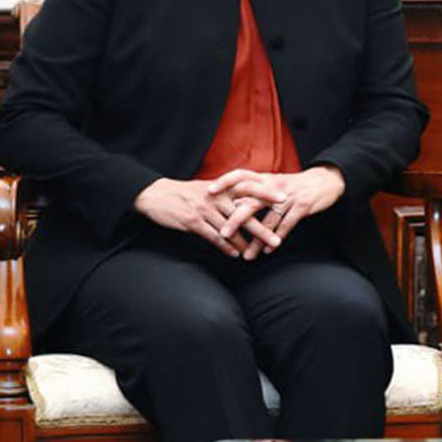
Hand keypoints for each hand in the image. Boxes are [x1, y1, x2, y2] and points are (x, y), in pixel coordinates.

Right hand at [132, 177, 277, 257]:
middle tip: (277, 240)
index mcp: (222, 187)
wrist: (157, 194)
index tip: (285, 199)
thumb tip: (249, 201)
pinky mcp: (193, 221)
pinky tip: (234, 254)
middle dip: (262, 228)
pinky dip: (225, 246)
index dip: (267, 193)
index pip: (250, 188)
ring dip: (245, 243)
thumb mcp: (209, 188)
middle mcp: (216, 197)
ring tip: (257, 253)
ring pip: (230, 228)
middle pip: (245, 214)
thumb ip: (228, 193)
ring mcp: (205, 209)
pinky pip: (213, 236)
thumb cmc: (186, 192)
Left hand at [206, 166, 345, 258]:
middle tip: (224, 234)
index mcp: (265, 178)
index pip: (240, 175)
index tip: (209, 192)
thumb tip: (230, 201)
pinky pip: (286, 225)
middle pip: (251, 202)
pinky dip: (276, 239)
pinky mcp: (302, 207)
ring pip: (269, 220)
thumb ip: (254, 190)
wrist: (325, 181)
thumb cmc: (294, 185)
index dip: (224, 182)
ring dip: (257, 240)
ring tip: (247, 255)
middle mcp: (275, 185)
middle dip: (236, 219)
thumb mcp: (274, 182)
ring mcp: (289, 197)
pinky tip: (268, 251)